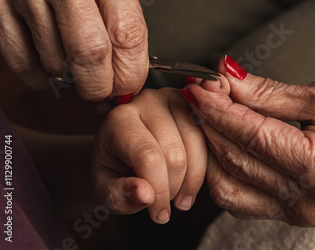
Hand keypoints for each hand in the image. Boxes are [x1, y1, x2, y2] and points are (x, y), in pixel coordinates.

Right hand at [0, 0, 147, 101]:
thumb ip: (124, 19)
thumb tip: (127, 78)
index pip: (127, 33)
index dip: (130, 73)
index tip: (128, 86)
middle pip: (89, 52)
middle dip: (99, 86)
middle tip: (101, 94)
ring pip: (54, 60)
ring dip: (69, 79)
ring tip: (75, 70)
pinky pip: (21, 59)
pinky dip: (40, 77)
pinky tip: (51, 69)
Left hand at [92, 88, 207, 223]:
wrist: (123, 149)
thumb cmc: (113, 168)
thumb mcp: (104, 190)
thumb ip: (119, 196)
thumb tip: (144, 195)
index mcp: (120, 119)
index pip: (148, 156)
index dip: (158, 191)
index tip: (159, 215)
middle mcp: (148, 101)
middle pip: (175, 153)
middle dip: (174, 188)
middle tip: (165, 205)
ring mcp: (175, 99)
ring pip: (197, 145)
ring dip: (192, 180)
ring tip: (179, 196)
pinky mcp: (194, 106)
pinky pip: (210, 138)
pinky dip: (204, 167)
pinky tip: (192, 182)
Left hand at [184, 56, 314, 226]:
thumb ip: (270, 93)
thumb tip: (228, 78)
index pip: (250, 135)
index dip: (217, 107)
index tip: (197, 84)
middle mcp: (307, 201)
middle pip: (234, 159)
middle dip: (210, 122)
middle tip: (202, 90)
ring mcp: (299, 214)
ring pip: (229, 184)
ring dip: (213, 146)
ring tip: (210, 112)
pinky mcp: (293, 214)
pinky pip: (242, 196)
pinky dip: (226, 167)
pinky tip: (225, 140)